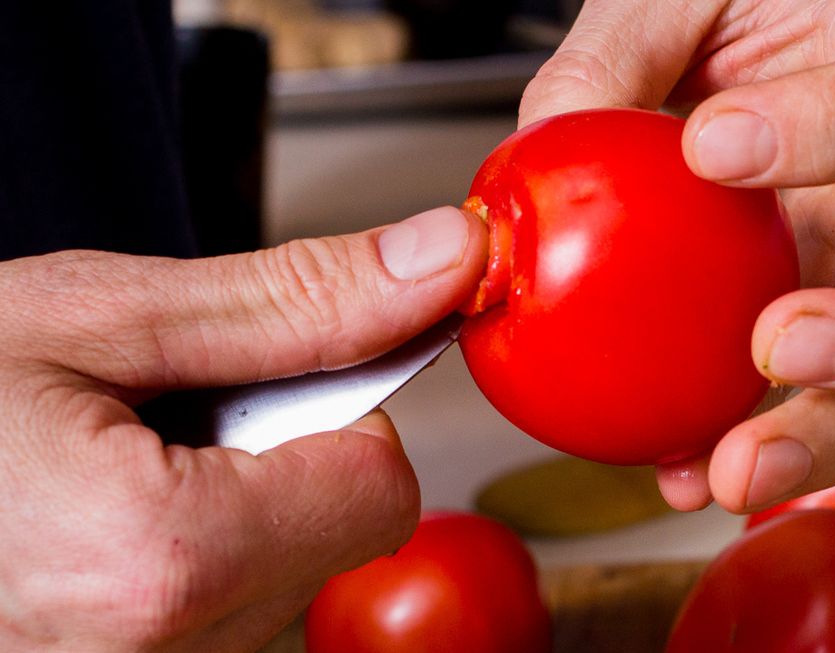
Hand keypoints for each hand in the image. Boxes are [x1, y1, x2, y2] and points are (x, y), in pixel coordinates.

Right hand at [0, 207, 485, 651]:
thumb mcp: (104, 315)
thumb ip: (296, 300)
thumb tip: (443, 261)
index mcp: (159, 560)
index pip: (381, 485)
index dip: (339, 415)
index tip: (269, 381)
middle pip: (335, 532)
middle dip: (278, 460)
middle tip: (161, 423)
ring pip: (284, 577)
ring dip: (232, 509)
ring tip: (116, 473)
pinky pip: (226, 616)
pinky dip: (194, 559)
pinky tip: (108, 527)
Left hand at [521, 0, 834, 511]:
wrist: (764, 29)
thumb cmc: (746, 5)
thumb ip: (621, 57)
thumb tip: (548, 139)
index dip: (827, 132)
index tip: (715, 146)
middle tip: (783, 347)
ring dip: (820, 427)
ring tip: (733, 464)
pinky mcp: (832, 313)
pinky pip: (807, 395)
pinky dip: (748, 436)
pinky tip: (686, 467)